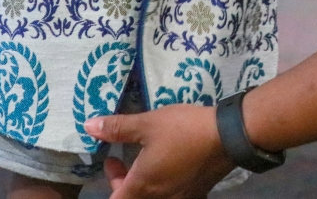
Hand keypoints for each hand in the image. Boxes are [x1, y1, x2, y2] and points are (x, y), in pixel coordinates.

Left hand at [85, 105, 235, 198]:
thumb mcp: (148, 124)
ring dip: (142, 183)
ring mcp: (180, 198)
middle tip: (122, 158)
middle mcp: (159, 198)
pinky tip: (169, 163)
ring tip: (144, 159)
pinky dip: (163, 184)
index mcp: (143, 185)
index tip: (111, 160)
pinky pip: (172, 194)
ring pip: (152, 197)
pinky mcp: (196, 192)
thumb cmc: (182, 130)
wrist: (228, 136)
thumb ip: (117, 128)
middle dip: (122, 182)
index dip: (109, 182)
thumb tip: (88, 127)